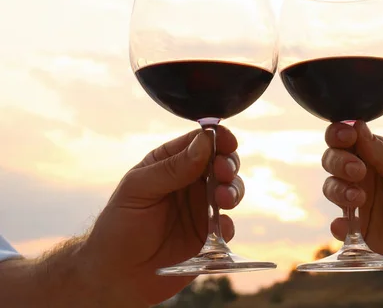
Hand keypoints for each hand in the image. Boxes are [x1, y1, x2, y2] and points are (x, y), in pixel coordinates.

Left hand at [82, 127, 243, 305]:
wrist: (115, 277)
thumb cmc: (119, 226)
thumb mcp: (138, 190)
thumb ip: (172, 167)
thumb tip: (205, 141)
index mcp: (170, 164)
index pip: (199, 142)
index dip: (217, 138)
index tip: (227, 142)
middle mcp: (190, 183)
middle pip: (221, 162)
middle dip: (228, 164)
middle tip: (224, 172)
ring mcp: (201, 209)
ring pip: (230, 190)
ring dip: (233, 190)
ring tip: (223, 199)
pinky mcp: (209, 236)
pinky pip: (227, 226)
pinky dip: (228, 224)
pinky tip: (220, 227)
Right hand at [321, 121, 382, 280]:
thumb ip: (382, 153)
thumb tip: (357, 125)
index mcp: (377, 155)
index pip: (348, 138)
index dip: (340, 134)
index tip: (346, 138)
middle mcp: (364, 175)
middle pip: (333, 159)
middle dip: (338, 162)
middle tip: (357, 171)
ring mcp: (358, 201)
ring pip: (331, 187)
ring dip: (338, 190)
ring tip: (358, 199)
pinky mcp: (357, 228)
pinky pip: (338, 224)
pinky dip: (339, 225)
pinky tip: (347, 226)